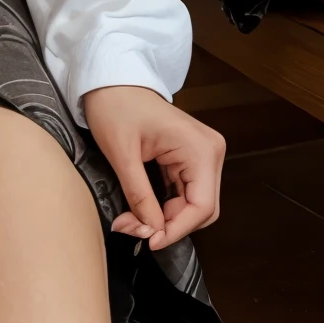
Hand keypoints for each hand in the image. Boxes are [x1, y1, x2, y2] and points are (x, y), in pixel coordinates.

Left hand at [83, 84, 223, 249]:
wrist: (114, 81)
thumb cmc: (117, 106)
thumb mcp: (123, 154)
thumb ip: (140, 196)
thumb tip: (151, 231)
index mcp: (200, 148)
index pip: (202, 206)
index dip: (177, 230)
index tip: (149, 241)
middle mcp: (209, 152)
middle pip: (202, 209)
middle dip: (170, 226)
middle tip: (135, 230)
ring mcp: (202, 155)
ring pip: (195, 205)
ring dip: (167, 220)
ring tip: (134, 221)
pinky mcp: (191, 158)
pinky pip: (186, 194)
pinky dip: (167, 208)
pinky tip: (143, 210)